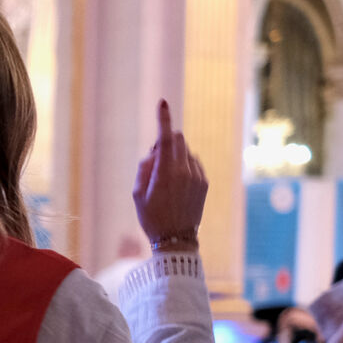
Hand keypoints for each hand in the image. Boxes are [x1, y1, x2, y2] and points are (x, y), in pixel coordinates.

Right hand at [133, 100, 207, 249]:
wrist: (175, 240)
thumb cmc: (151, 217)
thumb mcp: (138, 194)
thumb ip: (144, 167)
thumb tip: (155, 151)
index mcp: (165, 174)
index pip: (165, 139)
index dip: (163, 119)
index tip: (162, 102)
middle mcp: (184, 171)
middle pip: (178, 138)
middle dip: (166, 141)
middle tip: (155, 159)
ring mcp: (197, 175)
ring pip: (185, 151)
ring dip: (175, 156)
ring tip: (166, 180)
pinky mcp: (204, 181)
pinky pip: (193, 162)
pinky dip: (184, 166)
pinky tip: (177, 185)